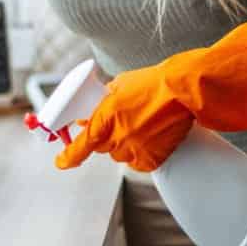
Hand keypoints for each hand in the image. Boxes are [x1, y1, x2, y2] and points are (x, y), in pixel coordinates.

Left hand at [56, 20, 246, 171]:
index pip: (80, 146)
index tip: (61, 162)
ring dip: (127, 143)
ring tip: (146, 123)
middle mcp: (116, 137)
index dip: (68, 157)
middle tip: (124, 121)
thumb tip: (93, 112)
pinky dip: (145, 151)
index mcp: (105, 118)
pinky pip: (140, 161)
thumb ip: (103, 102)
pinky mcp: (152, 159)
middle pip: (102, 147)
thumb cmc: (154, 83)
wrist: (185, 91)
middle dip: (108, 136)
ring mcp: (134, 150)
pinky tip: (155, 134)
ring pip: (121, 154)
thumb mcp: (120, 86)